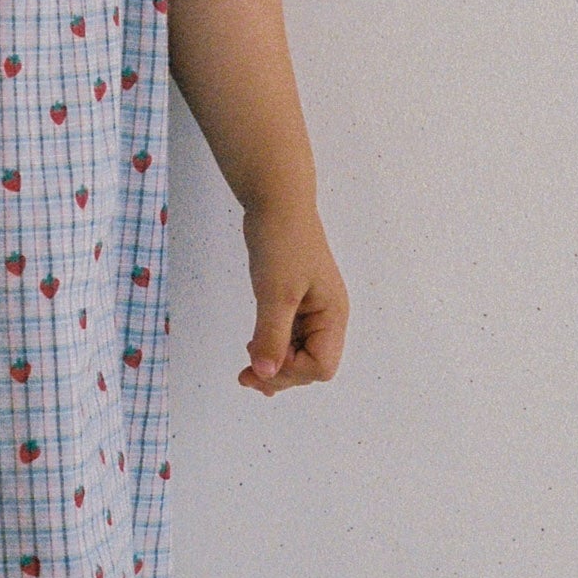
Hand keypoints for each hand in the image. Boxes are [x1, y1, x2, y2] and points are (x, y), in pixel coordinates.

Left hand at [239, 202, 347, 392]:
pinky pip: (287, 336)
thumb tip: (266, 375)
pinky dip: (271, 349)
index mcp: (332, 315)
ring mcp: (310, 310)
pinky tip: (253, 352)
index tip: (262, 363)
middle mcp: (326, 317)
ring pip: (297, 352)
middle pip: (310, 364)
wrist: (276, 201)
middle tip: (245, 376)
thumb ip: (271, 336)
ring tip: (246, 371)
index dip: (292, 372)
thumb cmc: (282, 242)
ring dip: (274, 365)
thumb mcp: (276, 293)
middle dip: (281, 374)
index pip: (322, 365)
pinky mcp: (294, 301)